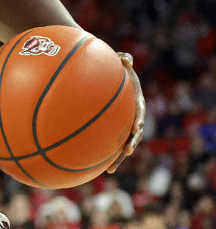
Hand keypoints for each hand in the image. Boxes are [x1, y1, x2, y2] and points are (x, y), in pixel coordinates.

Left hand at [107, 51, 144, 173]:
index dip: (139, 121)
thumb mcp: (123, 65)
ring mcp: (122, 127)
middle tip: (127, 152)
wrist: (116, 82)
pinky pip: (106, 144)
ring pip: (121, 145)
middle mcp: (132, 118)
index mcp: (136, 104)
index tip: (137, 127)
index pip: (139, 114)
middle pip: (134, 135)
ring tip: (110, 170)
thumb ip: (125, 61)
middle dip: (131, 144)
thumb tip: (126, 58)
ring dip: (117, 158)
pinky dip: (100, 154)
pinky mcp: (112, 132)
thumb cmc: (119, 72)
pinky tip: (88, 164)